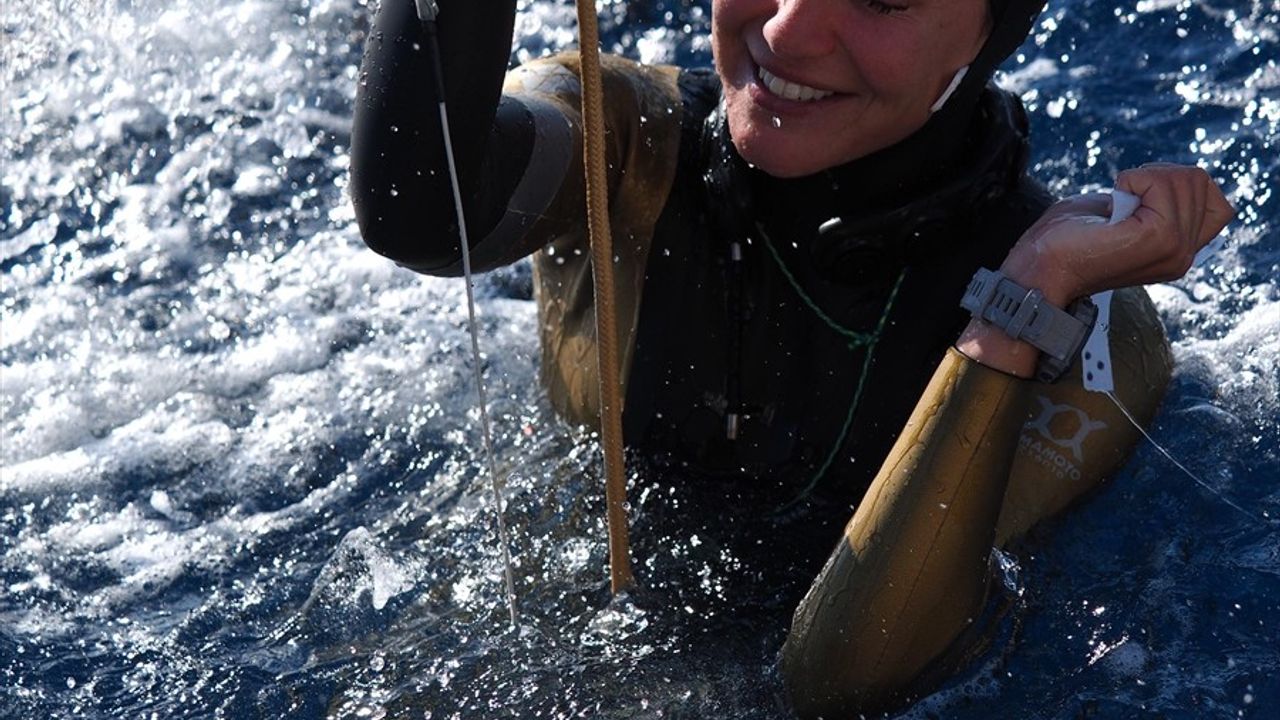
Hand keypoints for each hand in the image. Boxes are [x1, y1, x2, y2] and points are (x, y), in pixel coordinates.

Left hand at [999, 163, 1234, 306]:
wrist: (1039, 267)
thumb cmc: (1066, 240)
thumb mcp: (1122, 213)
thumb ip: (1155, 201)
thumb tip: (1176, 178)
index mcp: (1178, 252)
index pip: (1217, 204)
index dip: (1178, 185)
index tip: (1137, 194)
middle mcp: (1183, 255)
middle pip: (1200, 183)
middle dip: (1157, 175)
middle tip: (1120, 199)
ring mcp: (1175, 250)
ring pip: (1186, 180)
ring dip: (1143, 177)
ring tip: (1116, 205)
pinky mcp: (1158, 240)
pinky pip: (1162, 184)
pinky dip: (1133, 180)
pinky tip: (1113, 204)